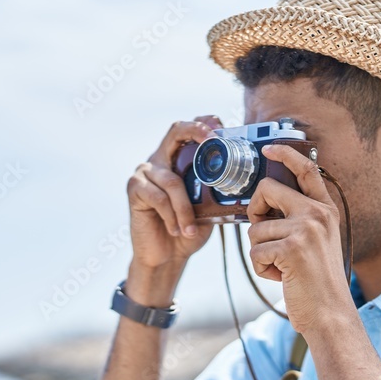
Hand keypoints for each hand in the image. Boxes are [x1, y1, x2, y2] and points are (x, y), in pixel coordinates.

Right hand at [126, 116, 219, 269]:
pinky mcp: (134, 189)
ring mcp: (144, 173)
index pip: (189, 130)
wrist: (165, 257)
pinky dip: (172, 216)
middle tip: (213, 140)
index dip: (204, 122)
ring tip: (192, 228)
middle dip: (197, 132)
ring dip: (185, 208)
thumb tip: (246, 183)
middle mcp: (160, 160)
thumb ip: (216, 191)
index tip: (221, 129)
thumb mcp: (208, 208)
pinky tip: (177, 230)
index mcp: (177, 160)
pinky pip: (159, 198)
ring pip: (172, 181)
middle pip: (176, 131)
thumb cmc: (188, 230)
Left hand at [246, 144, 353, 333]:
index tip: (269, 149)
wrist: (330, 314)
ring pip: (256, 229)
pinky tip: (281, 277)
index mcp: (325, 210)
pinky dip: (261, 269)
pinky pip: (255, 252)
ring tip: (283, 267)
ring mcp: (306, 230)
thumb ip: (298, 219)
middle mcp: (318, 214)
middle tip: (263, 236)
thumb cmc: (316, 282)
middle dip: (254, 212)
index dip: (286, 155)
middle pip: (266, 190)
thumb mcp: (316, 242)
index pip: (306, 170)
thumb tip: (263, 203)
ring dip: (261, 253)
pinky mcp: (292, 249)